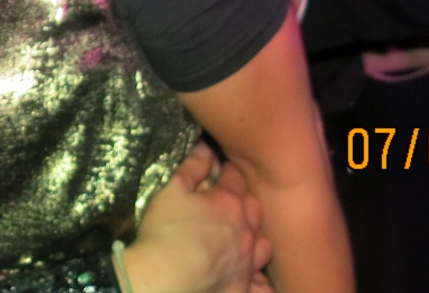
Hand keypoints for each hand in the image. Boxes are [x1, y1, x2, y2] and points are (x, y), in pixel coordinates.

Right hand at [122, 143, 271, 292]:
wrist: (164, 279)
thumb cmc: (165, 232)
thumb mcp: (171, 191)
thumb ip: (191, 167)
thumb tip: (205, 148)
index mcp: (229, 202)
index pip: (235, 177)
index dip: (228, 172)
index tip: (221, 171)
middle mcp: (245, 230)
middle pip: (255, 209)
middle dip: (245, 202)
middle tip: (230, 202)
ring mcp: (248, 262)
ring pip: (264, 245)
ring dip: (256, 238)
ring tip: (243, 238)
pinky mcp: (244, 287)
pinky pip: (264, 286)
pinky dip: (260, 279)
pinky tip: (252, 276)